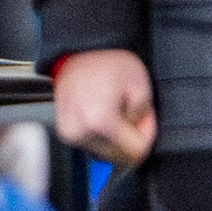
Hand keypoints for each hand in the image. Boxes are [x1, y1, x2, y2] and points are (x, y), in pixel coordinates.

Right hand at [54, 48, 156, 165]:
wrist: (79, 52)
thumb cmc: (108, 64)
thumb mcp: (141, 85)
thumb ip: (144, 117)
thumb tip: (138, 136)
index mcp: (99, 122)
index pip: (135, 153)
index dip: (146, 135)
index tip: (144, 117)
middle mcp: (80, 132)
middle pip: (119, 157)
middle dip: (131, 137)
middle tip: (130, 111)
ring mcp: (70, 134)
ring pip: (107, 153)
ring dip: (117, 136)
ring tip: (116, 108)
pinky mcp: (65, 133)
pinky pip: (94, 145)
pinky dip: (104, 134)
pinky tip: (104, 112)